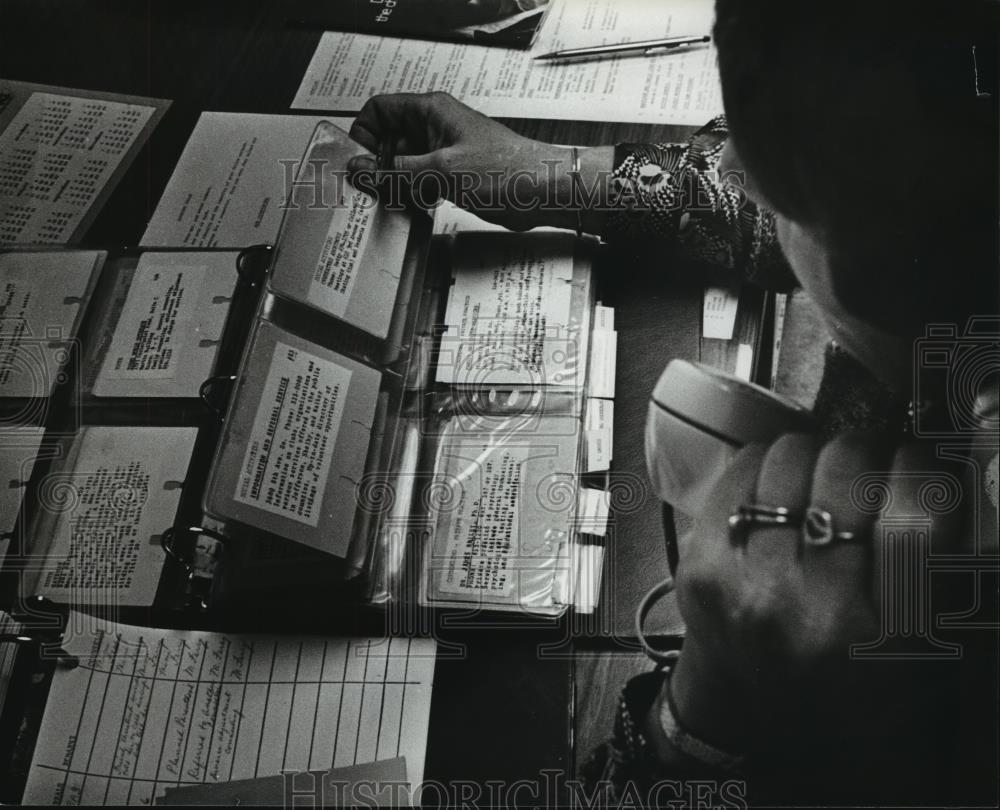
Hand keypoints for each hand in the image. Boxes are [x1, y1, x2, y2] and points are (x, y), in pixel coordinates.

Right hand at [346, 91, 578, 230]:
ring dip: (396, 183)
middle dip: (379, 165)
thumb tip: (361, 168)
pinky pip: (421, 180)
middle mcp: (436, 126)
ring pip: (403, 163)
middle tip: (376, 189)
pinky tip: (418, 206)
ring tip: (400, 200)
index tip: (359, 162)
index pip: (379, 110)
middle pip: (388, 139)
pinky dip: (414, 193)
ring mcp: (444, 151)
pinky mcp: (453, 173)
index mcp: (431, 110)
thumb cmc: (508, 170)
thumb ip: (396, 171)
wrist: (543, 190)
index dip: (364, 134)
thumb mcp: (441, 170)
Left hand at [665, 432, 964, 767]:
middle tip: (861, 464)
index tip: (915, 459)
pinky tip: (774, 487)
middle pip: (845, 471)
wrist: (748, 714)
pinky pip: (739, 473)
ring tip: (815, 476)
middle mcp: (814, 609)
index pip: (916, 520)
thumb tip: (945, 480)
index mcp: (886, 635)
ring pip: (788, 458)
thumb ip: (937, 573)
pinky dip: (763, 465)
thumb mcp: (918, 649)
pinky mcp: (701, 566)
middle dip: (862, 451)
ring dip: (810, 454)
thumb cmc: (841, 680)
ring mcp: (748, 586)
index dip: (920, 469)